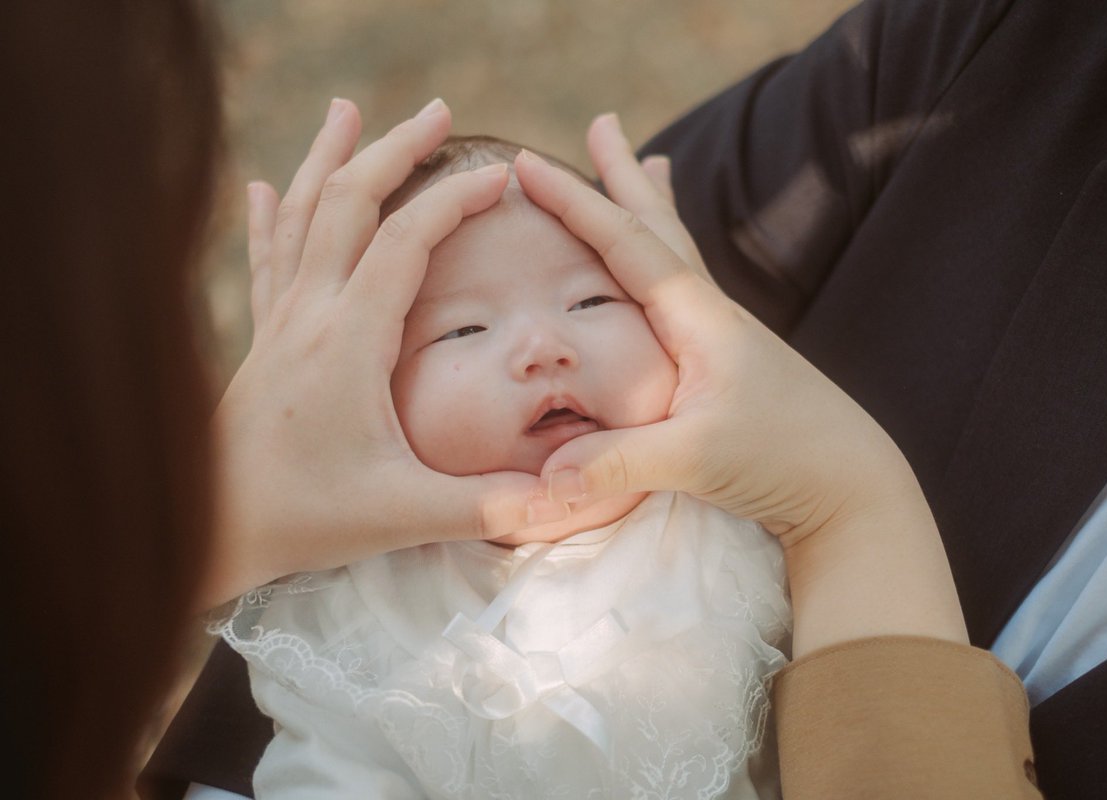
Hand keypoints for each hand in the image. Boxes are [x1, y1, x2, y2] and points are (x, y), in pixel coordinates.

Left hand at [202, 99, 547, 608]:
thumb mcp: (402, 514)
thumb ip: (484, 504)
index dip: (454, 201)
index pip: (405, 242)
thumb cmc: (304, 519)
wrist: (208, 531)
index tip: (500, 177)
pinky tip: (263, 187)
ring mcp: (280, 324)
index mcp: (348, 343)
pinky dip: (270, 216)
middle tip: (439, 112)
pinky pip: (266, 260)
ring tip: (348, 111)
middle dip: (396, 150)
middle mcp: (309, 316)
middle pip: (349, 204)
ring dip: (330, 160)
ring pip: (302, 217)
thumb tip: (562, 497)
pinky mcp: (264, 342)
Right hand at [514, 116, 966, 654]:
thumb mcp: (696, 459)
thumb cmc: (785, 461)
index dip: (575, 203)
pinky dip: (666, 264)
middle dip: (625, 177)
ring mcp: (725, 336)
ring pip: (677, 254)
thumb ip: (618, 461)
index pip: (627, 243)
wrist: (854, 488)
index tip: (528, 164)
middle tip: (604, 123)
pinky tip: (670, 277)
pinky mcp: (730, 364)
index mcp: (699, 317)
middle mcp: (712, 314)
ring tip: (652, 163)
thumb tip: (543, 477)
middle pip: (661, 226)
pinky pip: (685, 293)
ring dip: (654, 207)